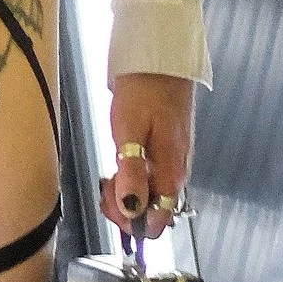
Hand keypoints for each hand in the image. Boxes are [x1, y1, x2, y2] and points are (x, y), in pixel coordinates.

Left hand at [97, 74, 194, 240]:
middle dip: (126, 208)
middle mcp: (177, 171)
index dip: (131, 222)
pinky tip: (120, 164)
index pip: (158, 221)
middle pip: (154, 211)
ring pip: (151, 195)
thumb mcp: (129, 131)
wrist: (160, 58)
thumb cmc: (145, 90)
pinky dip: (133, 178)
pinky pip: (151, 178)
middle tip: (105, 186)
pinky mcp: (166, 150)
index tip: (110, 203)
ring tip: (110, 173)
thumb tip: (131, 210)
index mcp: (172, 171)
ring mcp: (173, 161)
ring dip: (127, 193)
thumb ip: (132, 172)